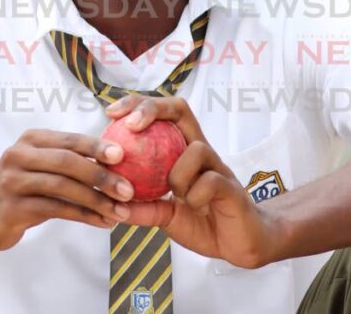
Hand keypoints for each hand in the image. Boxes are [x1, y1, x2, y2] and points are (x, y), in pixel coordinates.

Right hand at [0, 128, 135, 250]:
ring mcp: (13, 181)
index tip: (122, 156)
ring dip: (96, 200)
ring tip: (120, 212)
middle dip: (101, 175)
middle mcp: (19, 155)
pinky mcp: (13, 207)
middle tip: (128, 190)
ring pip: (62, 187)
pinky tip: (101, 222)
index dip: (97, 146)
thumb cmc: (21, 188)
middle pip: (67, 162)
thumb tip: (116, 160)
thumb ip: (70, 160)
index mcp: (31, 140)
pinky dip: (83, 216)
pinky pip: (55, 209)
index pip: (69, 140)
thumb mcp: (41, 165)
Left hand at [104, 96, 276, 268]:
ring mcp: (218, 166)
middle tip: (130, 125)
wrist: (238, 245)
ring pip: (197, 148)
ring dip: (177, 174)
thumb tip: (113, 206)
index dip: (138, 106)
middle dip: (152, 108)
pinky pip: (210, 181)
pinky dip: (195, 195)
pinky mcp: (232, 187)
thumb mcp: (165, 216)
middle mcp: (201, 151)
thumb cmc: (202, 223)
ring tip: (176, 195)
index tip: (111, 113)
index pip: (163, 114)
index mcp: (183, 151)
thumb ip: (143, 208)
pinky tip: (194, 207)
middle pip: (180, 109)